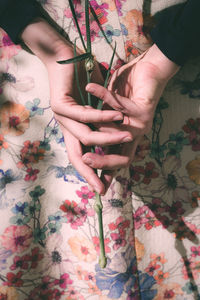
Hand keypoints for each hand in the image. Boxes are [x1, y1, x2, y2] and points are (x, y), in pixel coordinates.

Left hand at [21, 18, 132, 193]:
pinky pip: (86, 116)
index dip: (94, 172)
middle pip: (77, 157)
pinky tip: (118, 117)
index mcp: (74, 131)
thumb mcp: (97, 106)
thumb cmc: (83, 82)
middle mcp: (66, 128)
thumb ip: (104, 124)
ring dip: (109, 139)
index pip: (82, 158)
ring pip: (86, 137)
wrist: (65, 57)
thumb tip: (120, 139)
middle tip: (103, 189)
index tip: (105, 186)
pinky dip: (103, 117)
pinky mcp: (61, 105)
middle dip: (92, 173)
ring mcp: (61, 118)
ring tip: (127, 137)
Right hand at [83, 44, 179, 190]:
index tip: (93, 182)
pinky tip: (89, 88)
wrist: (149, 71)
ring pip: (118, 135)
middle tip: (87, 160)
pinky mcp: (144, 109)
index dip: (105, 173)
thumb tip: (82, 141)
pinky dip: (103, 95)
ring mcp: (141, 125)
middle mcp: (136, 136)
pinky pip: (119, 106)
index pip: (117, 163)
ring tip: (84, 122)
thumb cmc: (126, 92)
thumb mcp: (109, 114)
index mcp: (127, 139)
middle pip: (123, 159)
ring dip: (100, 130)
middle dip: (103, 162)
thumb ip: (100, 127)